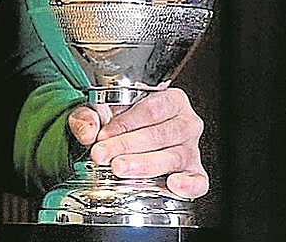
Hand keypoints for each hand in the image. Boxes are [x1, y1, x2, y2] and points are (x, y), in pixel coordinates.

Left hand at [66, 87, 208, 198]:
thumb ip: (89, 116)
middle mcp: (186, 124)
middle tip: (103, 155)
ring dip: (144, 164)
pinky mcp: (194, 175)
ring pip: (172, 157)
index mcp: (170, 100)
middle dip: (127, 146)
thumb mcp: (101, 113)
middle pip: (159, 134)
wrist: (131, 143)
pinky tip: (172, 185)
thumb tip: (87, 132)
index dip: (125, 123)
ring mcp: (191, 150)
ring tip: (120, 168)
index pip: (150, 109)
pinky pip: (198, 182)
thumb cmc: (121, 122)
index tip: (102, 135)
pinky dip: (188, 185)